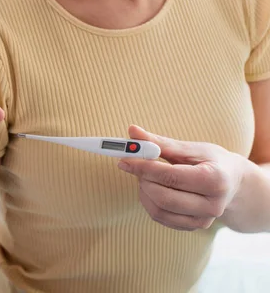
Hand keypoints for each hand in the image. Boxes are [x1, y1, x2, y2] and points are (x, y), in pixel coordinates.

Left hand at [117, 125, 248, 230]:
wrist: (234, 183)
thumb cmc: (212, 161)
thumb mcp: (191, 148)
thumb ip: (160, 142)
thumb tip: (132, 131)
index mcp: (215, 180)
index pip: (171, 176)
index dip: (144, 168)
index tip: (124, 160)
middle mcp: (212, 205)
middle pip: (164, 197)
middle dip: (143, 180)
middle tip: (136, 166)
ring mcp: (203, 220)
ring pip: (159, 210)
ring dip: (144, 191)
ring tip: (146, 176)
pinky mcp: (193, 226)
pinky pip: (160, 217)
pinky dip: (149, 202)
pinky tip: (151, 188)